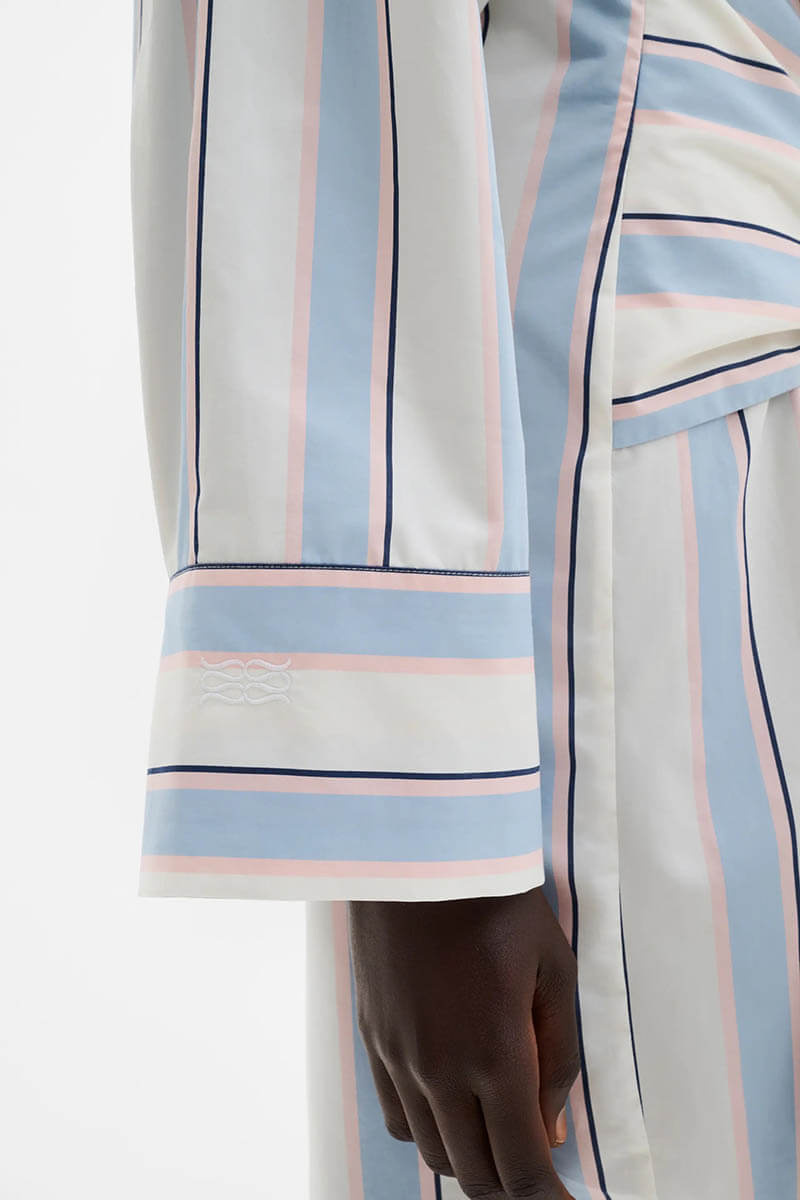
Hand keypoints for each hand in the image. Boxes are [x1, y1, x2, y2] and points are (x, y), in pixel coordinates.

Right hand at [347, 886, 578, 1198]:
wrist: (417, 850)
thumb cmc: (496, 900)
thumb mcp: (554, 968)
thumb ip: (558, 1056)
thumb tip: (550, 1130)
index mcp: (495, 1055)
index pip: (521, 1170)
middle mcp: (440, 1070)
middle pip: (475, 1175)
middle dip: (513, 1186)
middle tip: (538, 1167)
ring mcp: (398, 1057)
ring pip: (432, 1153)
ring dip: (471, 1159)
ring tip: (499, 1132)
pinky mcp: (373, 1038)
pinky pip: (396, 1117)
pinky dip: (428, 1131)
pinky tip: (451, 1104)